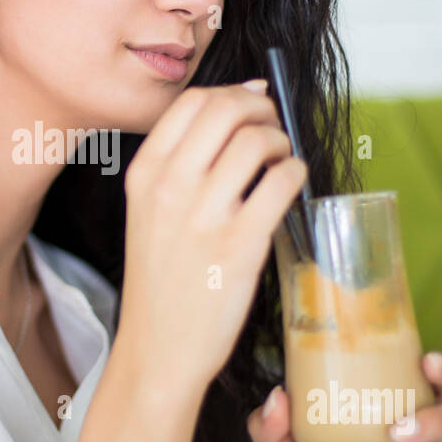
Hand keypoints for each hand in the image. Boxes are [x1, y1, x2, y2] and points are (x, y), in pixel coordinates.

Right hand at [117, 80, 307, 402]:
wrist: (158, 348)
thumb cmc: (161, 278)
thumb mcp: (149, 210)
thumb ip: (181, 162)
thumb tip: (242, 103)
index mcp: (145, 174)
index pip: (193, 102)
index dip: (233, 93)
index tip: (252, 105)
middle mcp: (170, 188)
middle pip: (227, 109)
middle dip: (262, 109)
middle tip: (272, 129)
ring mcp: (204, 216)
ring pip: (257, 141)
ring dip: (281, 142)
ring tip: (281, 162)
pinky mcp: (240, 245)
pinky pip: (282, 183)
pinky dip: (295, 174)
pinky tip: (290, 187)